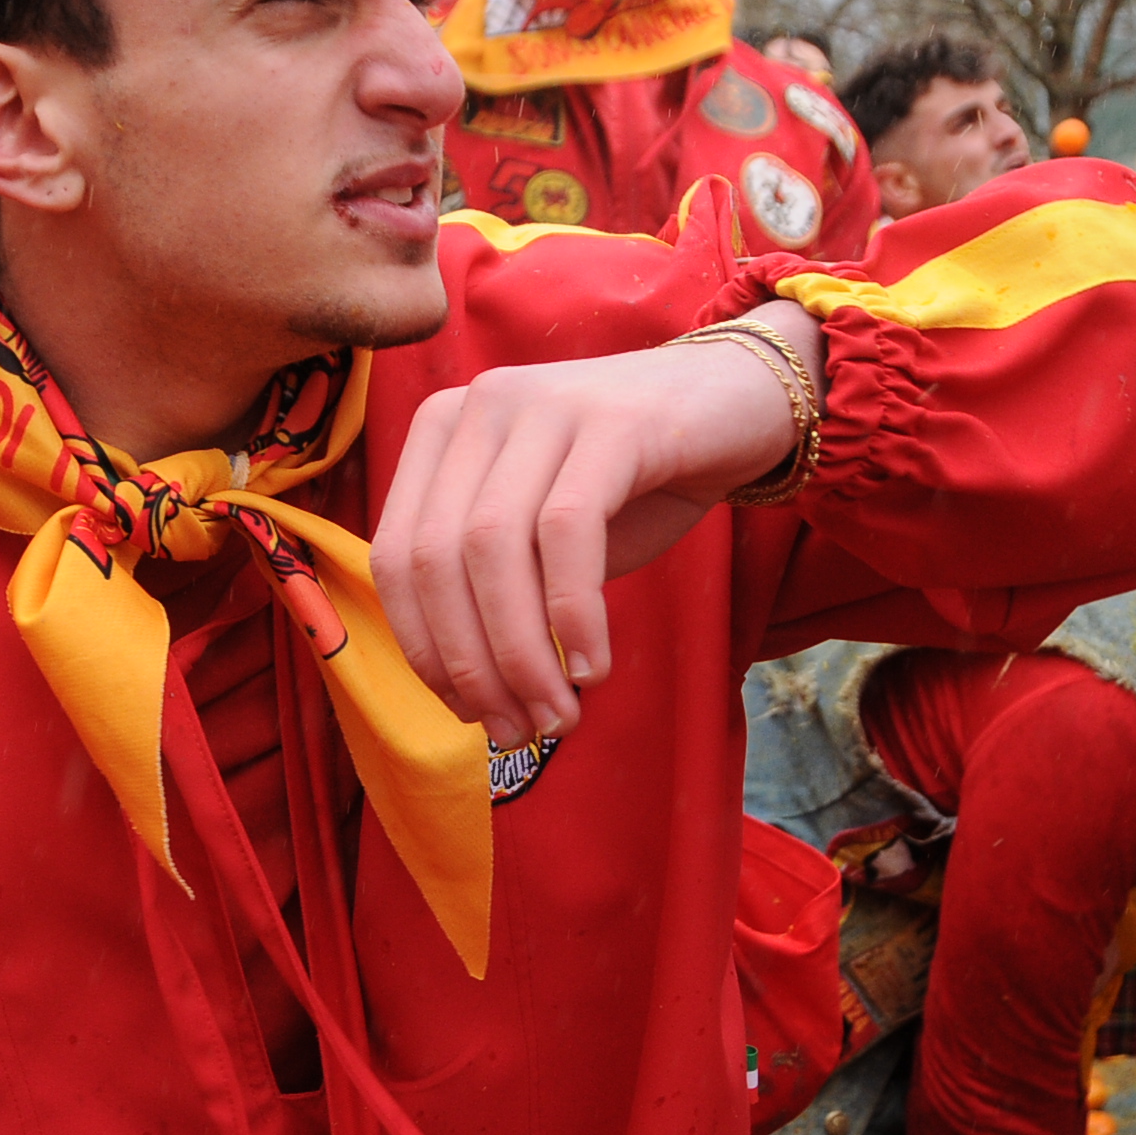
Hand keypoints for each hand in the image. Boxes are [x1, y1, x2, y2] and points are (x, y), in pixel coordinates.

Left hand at [374, 299, 823, 746]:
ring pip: (494, 548)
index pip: (395, 557)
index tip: (466, 713)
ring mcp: (542, 404)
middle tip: (516, 731)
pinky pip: (568, 530)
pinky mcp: (610, 419)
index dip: (424, 649)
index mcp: (441, 429)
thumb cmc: (634, 481)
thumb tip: (466, 699)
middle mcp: (479, 404)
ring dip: (521, 653)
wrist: (740, 404)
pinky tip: (592, 666)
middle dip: (471, 665)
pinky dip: (572, 613)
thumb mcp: (543, 530)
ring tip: (557, 714)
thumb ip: (495, 586)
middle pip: (436, 559)